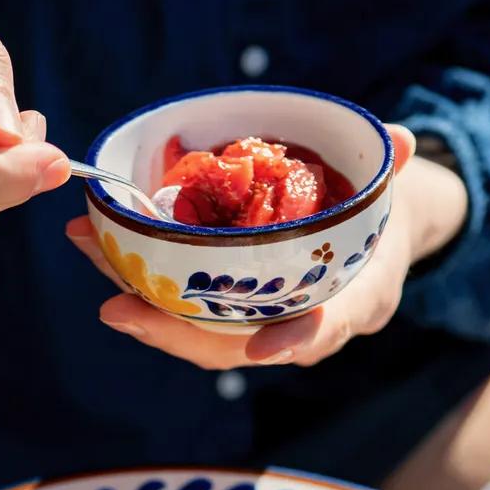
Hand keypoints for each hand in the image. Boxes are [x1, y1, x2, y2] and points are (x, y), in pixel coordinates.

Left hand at [65, 126, 467, 370]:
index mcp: (349, 307)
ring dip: (136, 300)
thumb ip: (388, 171)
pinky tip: (98, 246)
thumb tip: (399, 141)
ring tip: (89, 253)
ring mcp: (258, 324)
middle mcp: (297, 328)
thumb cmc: (380, 220)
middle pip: (229, 346)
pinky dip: (138, 279)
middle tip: (117, 308)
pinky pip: (180, 308)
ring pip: (193, 332)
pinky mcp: (226, 310)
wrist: (373, 243)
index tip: (262, 347)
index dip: (293, 341)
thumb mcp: (390, 197)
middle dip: (171, 331)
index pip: (322, 332)